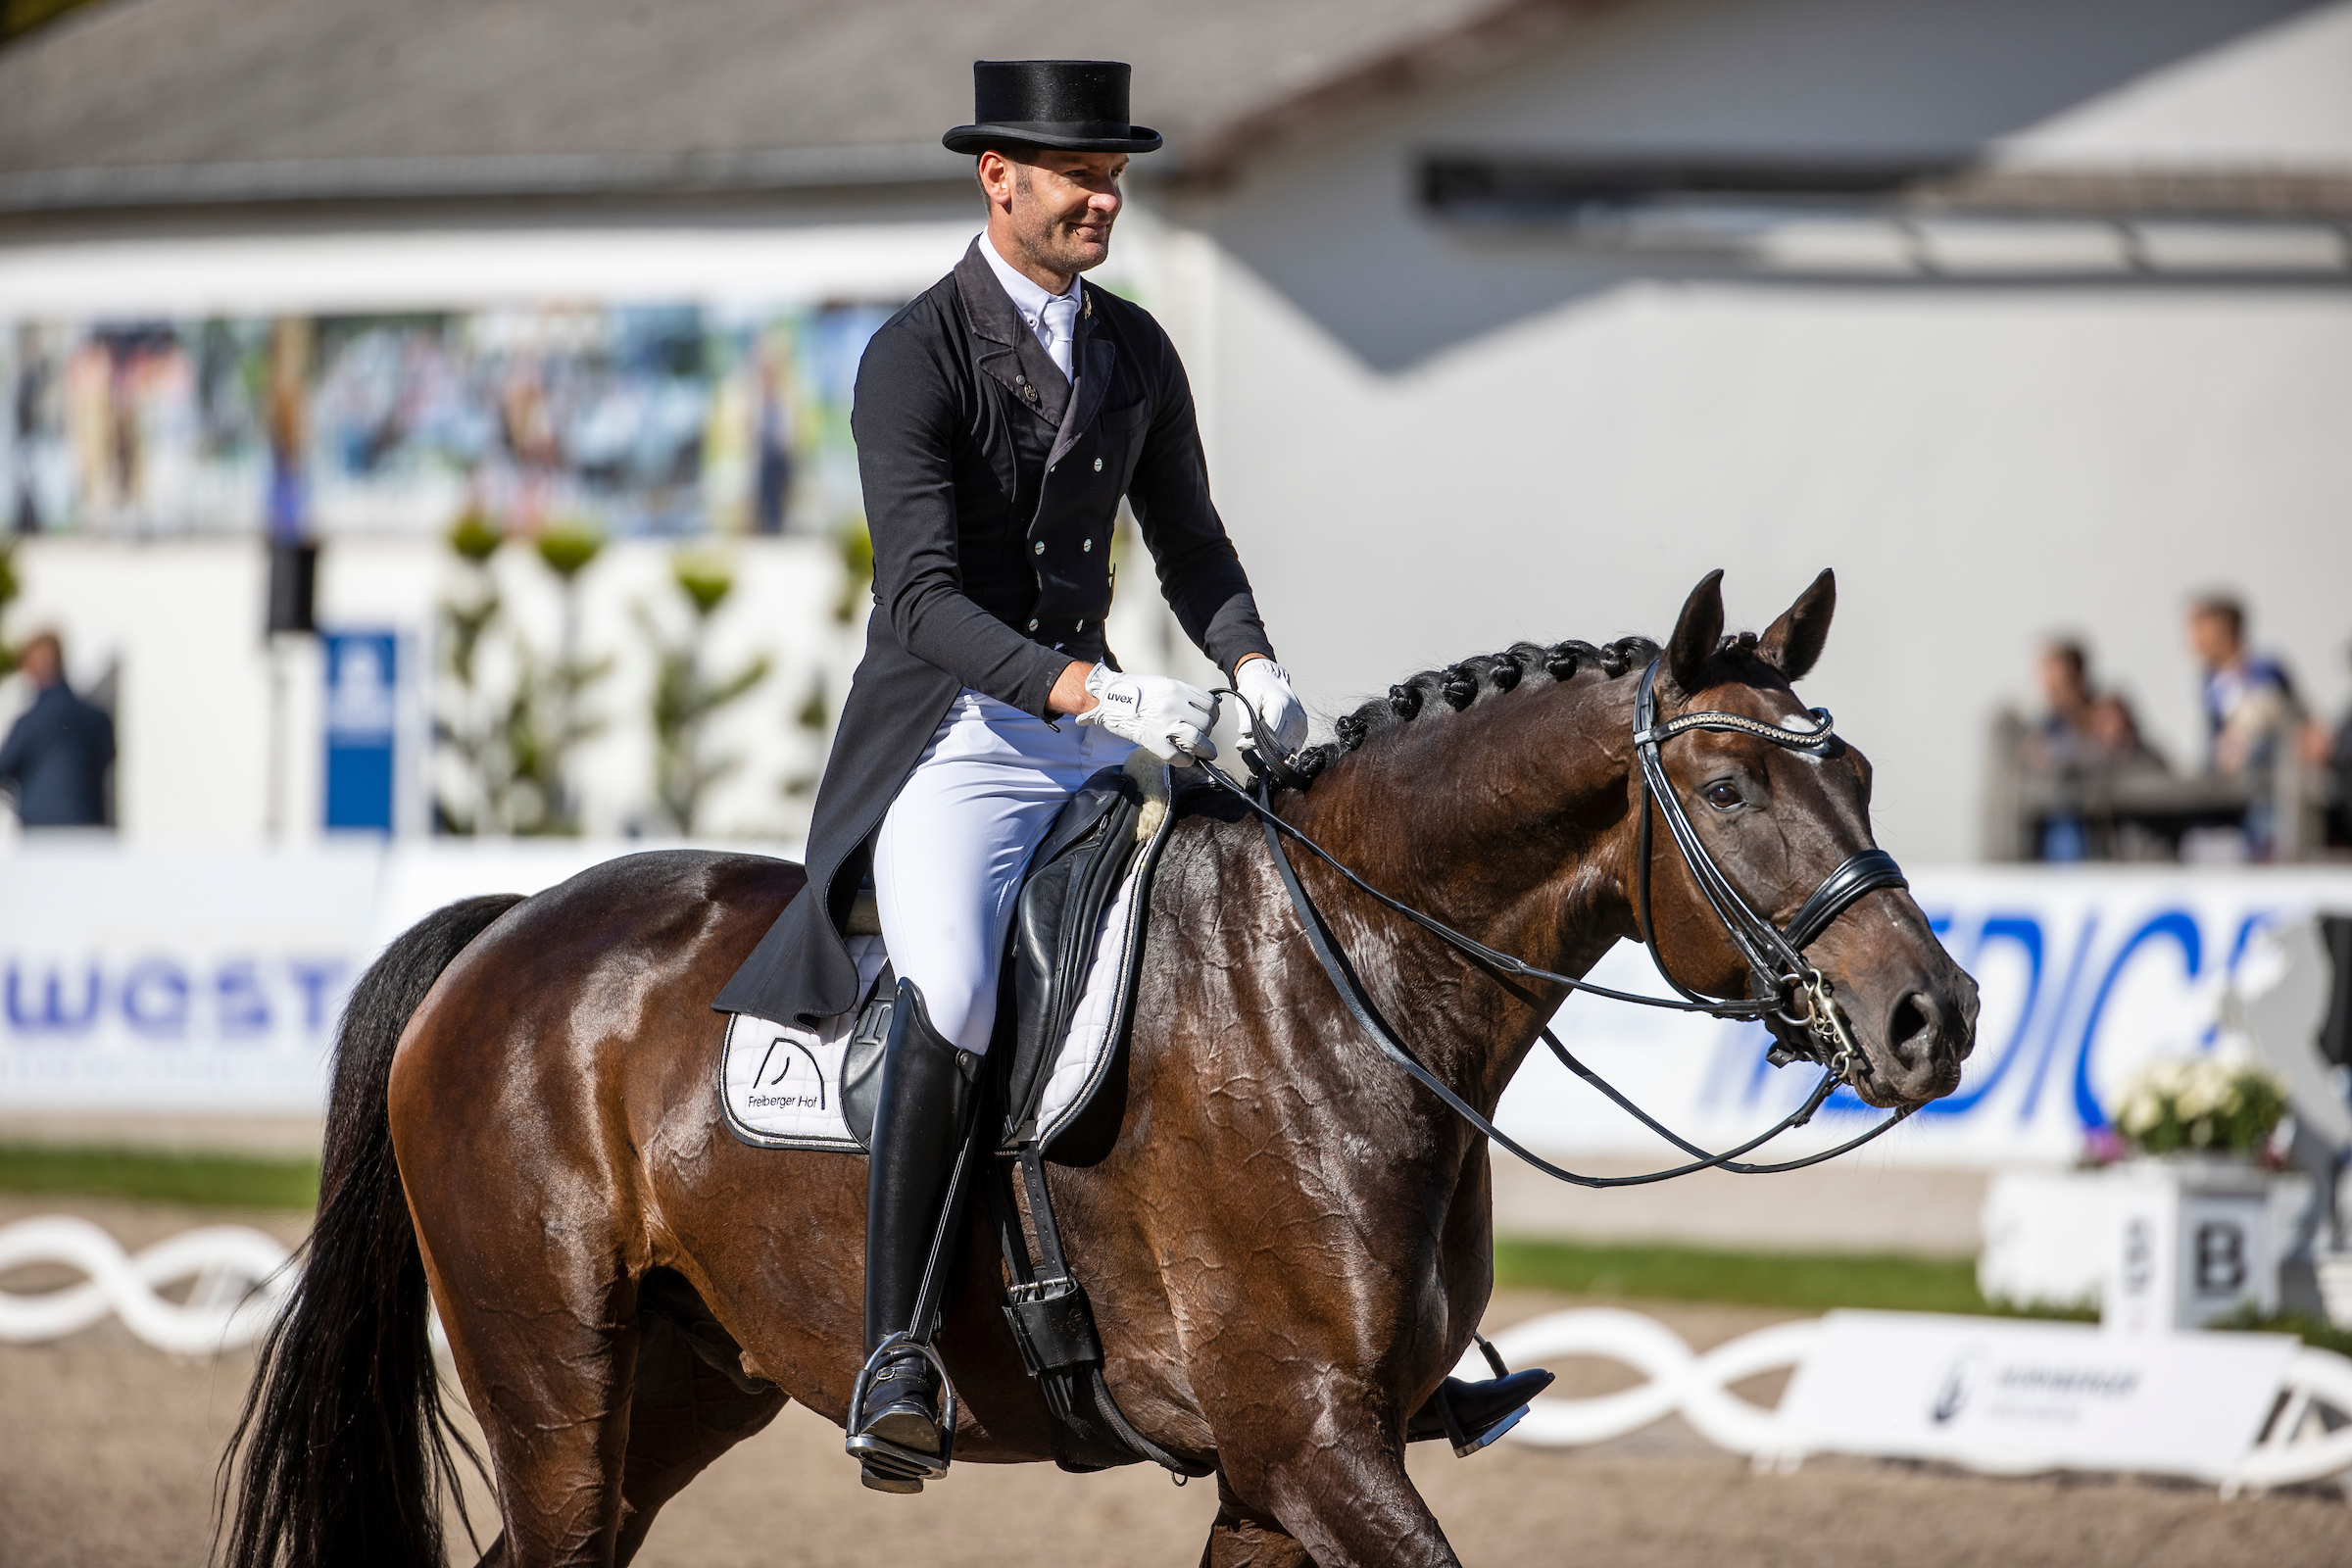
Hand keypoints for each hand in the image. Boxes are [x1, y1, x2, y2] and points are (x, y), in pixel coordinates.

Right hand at [1075, 665, 1219, 763]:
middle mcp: (1173, 705)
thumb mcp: (1162, 685)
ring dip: (1205, 750)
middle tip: (1202, 738)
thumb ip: (1182, 696)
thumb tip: (1202, 710)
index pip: (1210, 705)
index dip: (1213, 716)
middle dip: (1208, 733)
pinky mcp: (1152, 740)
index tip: (1209, 721)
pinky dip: (1186, 761)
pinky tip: (1186, 759)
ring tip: (1204, 753)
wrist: (1108, 697)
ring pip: (1198, 740)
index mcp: (1177, 689)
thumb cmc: (1135, 692)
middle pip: (1206, 724)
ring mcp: (1163, 724)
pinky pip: (1178, 756)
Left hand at [1235, 657, 1309, 755]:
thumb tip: (1245, 737)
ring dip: (1272, 746)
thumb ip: (1245, 719)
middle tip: (1250, 736)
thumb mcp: (1245, 699)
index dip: (1254, 741)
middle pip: (1277, 743)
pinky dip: (1281, 746)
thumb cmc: (1257, 690)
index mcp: (1282, 705)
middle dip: (1261, 744)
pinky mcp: (1303, 728)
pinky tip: (1273, 736)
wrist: (1270, 681)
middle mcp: (1295, 715)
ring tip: (1263, 732)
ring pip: (1285, 748)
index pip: (1269, 734)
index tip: (1242, 742)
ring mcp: (1302, 722)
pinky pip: (1293, 746)